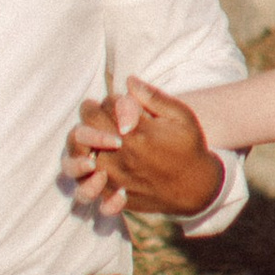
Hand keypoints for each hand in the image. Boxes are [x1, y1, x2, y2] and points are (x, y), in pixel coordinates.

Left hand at [69, 75, 220, 218]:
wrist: (195, 188)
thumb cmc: (189, 147)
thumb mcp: (181, 116)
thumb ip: (153, 98)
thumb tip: (129, 80)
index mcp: (139, 133)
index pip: (106, 106)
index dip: (109, 100)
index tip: (117, 102)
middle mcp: (123, 155)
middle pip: (88, 125)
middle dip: (91, 113)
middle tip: (97, 111)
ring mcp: (115, 177)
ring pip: (79, 153)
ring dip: (83, 140)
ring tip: (94, 135)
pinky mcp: (113, 193)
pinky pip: (86, 181)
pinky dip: (85, 169)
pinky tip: (95, 160)